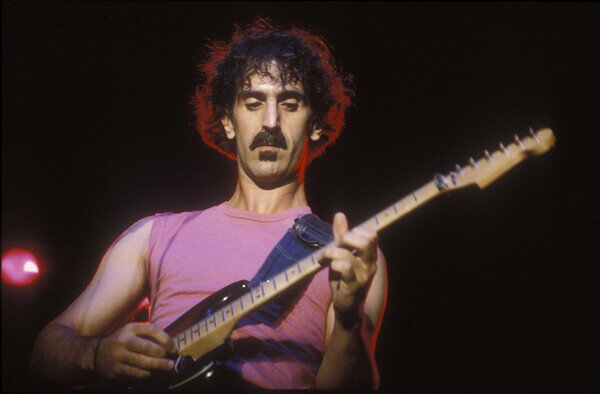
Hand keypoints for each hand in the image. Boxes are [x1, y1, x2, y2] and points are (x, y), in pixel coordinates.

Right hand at [95, 323, 177, 378]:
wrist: (97, 353)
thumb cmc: (121, 341)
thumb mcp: (132, 331)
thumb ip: (148, 334)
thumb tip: (169, 344)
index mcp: (131, 329)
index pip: (152, 330)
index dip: (165, 339)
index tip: (173, 348)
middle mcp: (124, 341)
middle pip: (146, 347)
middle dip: (161, 355)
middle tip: (171, 361)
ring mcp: (119, 355)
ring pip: (141, 362)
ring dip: (156, 366)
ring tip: (167, 367)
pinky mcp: (116, 368)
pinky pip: (134, 372)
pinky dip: (146, 374)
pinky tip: (152, 373)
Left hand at [322, 213, 377, 327]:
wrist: (345, 306)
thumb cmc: (344, 278)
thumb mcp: (342, 254)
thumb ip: (342, 236)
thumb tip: (340, 214)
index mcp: (370, 255)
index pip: (372, 234)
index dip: (356, 231)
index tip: (342, 238)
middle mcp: (370, 264)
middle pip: (365, 241)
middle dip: (346, 238)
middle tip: (334, 245)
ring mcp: (363, 275)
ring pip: (349, 254)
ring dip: (332, 252)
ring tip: (323, 257)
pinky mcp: (353, 286)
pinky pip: (344, 268)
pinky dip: (334, 263)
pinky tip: (330, 267)